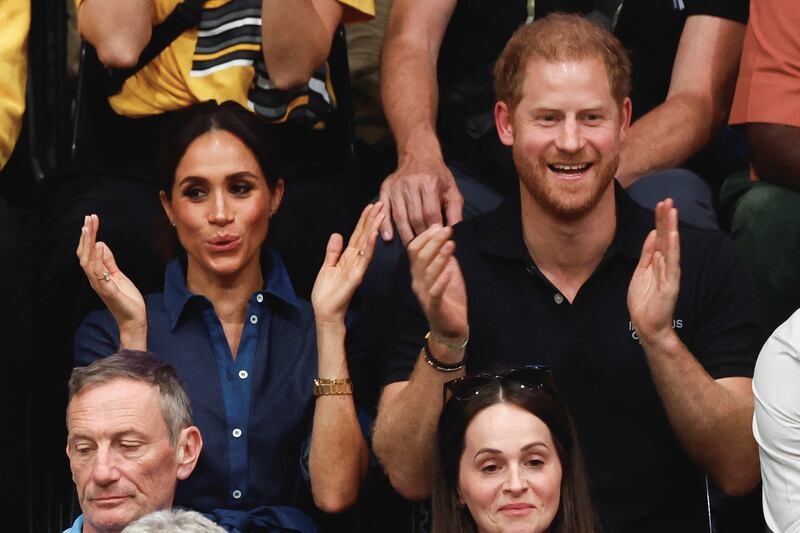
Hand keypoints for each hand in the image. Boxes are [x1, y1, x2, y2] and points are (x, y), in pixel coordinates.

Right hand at [76, 214, 146, 348]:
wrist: (134, 320)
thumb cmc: (127, 299)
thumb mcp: (118, 276)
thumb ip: (109, 261)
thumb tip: (101, 244)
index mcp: (97, 275)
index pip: (89, 252)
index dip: (88, 237)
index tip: (90, 220)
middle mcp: (95, 279)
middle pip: (85, 254)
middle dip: (86, 236)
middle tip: (88, 218)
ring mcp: (101, 286)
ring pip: (88, 262)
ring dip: (88, 244)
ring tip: (89, 228)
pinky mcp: (109, 292)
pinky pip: (100, 275)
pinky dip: (98, 261)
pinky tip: (99, 248)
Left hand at [311, 203, 385, 324]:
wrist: (326, 312)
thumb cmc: (327, 293)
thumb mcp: (327, 267)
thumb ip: (333, 252)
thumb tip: (337, 234)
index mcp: (348, 257)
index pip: (358, 234)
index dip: (364, 220)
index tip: (371, 206)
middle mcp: (355, 260)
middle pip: (365, 235)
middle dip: (372, 219)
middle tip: (381, 203)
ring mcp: (357, 267)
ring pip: (367, 244)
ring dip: (374, 228)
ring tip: (381, 213)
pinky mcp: (356, 276)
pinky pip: (364, 259)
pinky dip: (369, 246)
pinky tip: (373, 235)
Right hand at [379, 150, 463, 244]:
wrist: (418, 155)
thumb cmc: (437, 175)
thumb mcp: (451, 190)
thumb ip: (455, 212)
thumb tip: (454, 233)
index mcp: (429, 183)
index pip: (430, 213)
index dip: (434, 231)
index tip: (438, 243)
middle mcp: (410, 184)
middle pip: (414, 218)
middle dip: (421, 236)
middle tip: (426, 249)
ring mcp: (396, 187)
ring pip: (400, 217)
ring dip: (406, 235)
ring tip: (412, 248)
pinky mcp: (386, 189)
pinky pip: (385, 210)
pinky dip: (385, 225)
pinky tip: (388, 238)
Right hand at [407, 225, 467, 343]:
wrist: (450, 328)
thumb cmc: (449, 298)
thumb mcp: (447, 272)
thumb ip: (444, 257)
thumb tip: (445, 236)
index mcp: (418, 272)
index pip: (414, 250)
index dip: (425, 236)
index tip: (439, 226)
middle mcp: (417, 282)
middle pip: (419, 257)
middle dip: (433, 241)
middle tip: (447, 230)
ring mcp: (425, 294)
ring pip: (427, 272)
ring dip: (440, 256)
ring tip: (451, 244)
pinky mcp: (434, 307)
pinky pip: (436, 292)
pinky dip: (442, 279)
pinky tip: (450, 269)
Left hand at [627, 199, 680, 344]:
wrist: (646, 325)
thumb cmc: (644, 300)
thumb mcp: (641, 272)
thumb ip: (648, 253)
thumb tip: (654, 233)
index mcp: (658, 261)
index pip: (660, 236)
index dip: (660, 220)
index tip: (660, 203)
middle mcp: (666, 264)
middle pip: (667, 237)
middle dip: (666, 219)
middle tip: (667, 200)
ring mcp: (669, 274)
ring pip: (671, 247)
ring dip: (671, 229)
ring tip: (672, 211)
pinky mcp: (671, 285)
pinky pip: (672, 265)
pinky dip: (673, 250)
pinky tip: (673, 236)